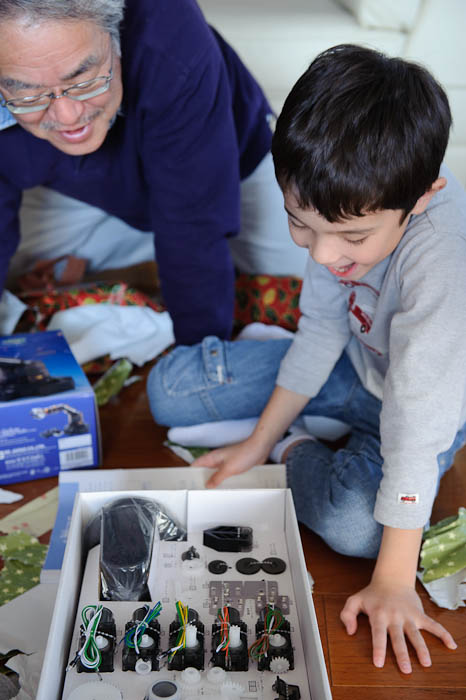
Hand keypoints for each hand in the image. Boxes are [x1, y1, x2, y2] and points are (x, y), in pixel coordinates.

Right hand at [191, 438, 268, 487]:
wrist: (260, 448)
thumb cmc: (244, 454)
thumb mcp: (228, 469)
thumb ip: (217, 477)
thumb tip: (208, 485)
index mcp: (212, 457)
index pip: (196, 464)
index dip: (191, 473)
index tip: (188, 483)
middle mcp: (218, 460)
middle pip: (205, 470)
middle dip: (202, 479)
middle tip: (199, 492)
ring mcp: (226, 463)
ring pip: (215, 473)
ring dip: (214, 481)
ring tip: (211, 493)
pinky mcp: (234, 466)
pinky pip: (225, 475)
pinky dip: (224, 481)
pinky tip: (225, 488)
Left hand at [340, 580, 456, 673]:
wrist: (392, 579)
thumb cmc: (372, 594)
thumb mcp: (354, 600)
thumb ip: (347, 615)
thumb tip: (350, 632)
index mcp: (378, 615)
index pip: (378, 634)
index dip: (378, 648)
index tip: (379, 663)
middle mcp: (394, 616)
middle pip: (399, 637)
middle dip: (402, 654)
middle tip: (406, 670)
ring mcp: (408, 615)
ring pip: (416, 634)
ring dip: (421, 648)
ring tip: (426, 663)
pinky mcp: (419, 614)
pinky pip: (433, 624)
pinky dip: (443, 634)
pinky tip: (451, 644)